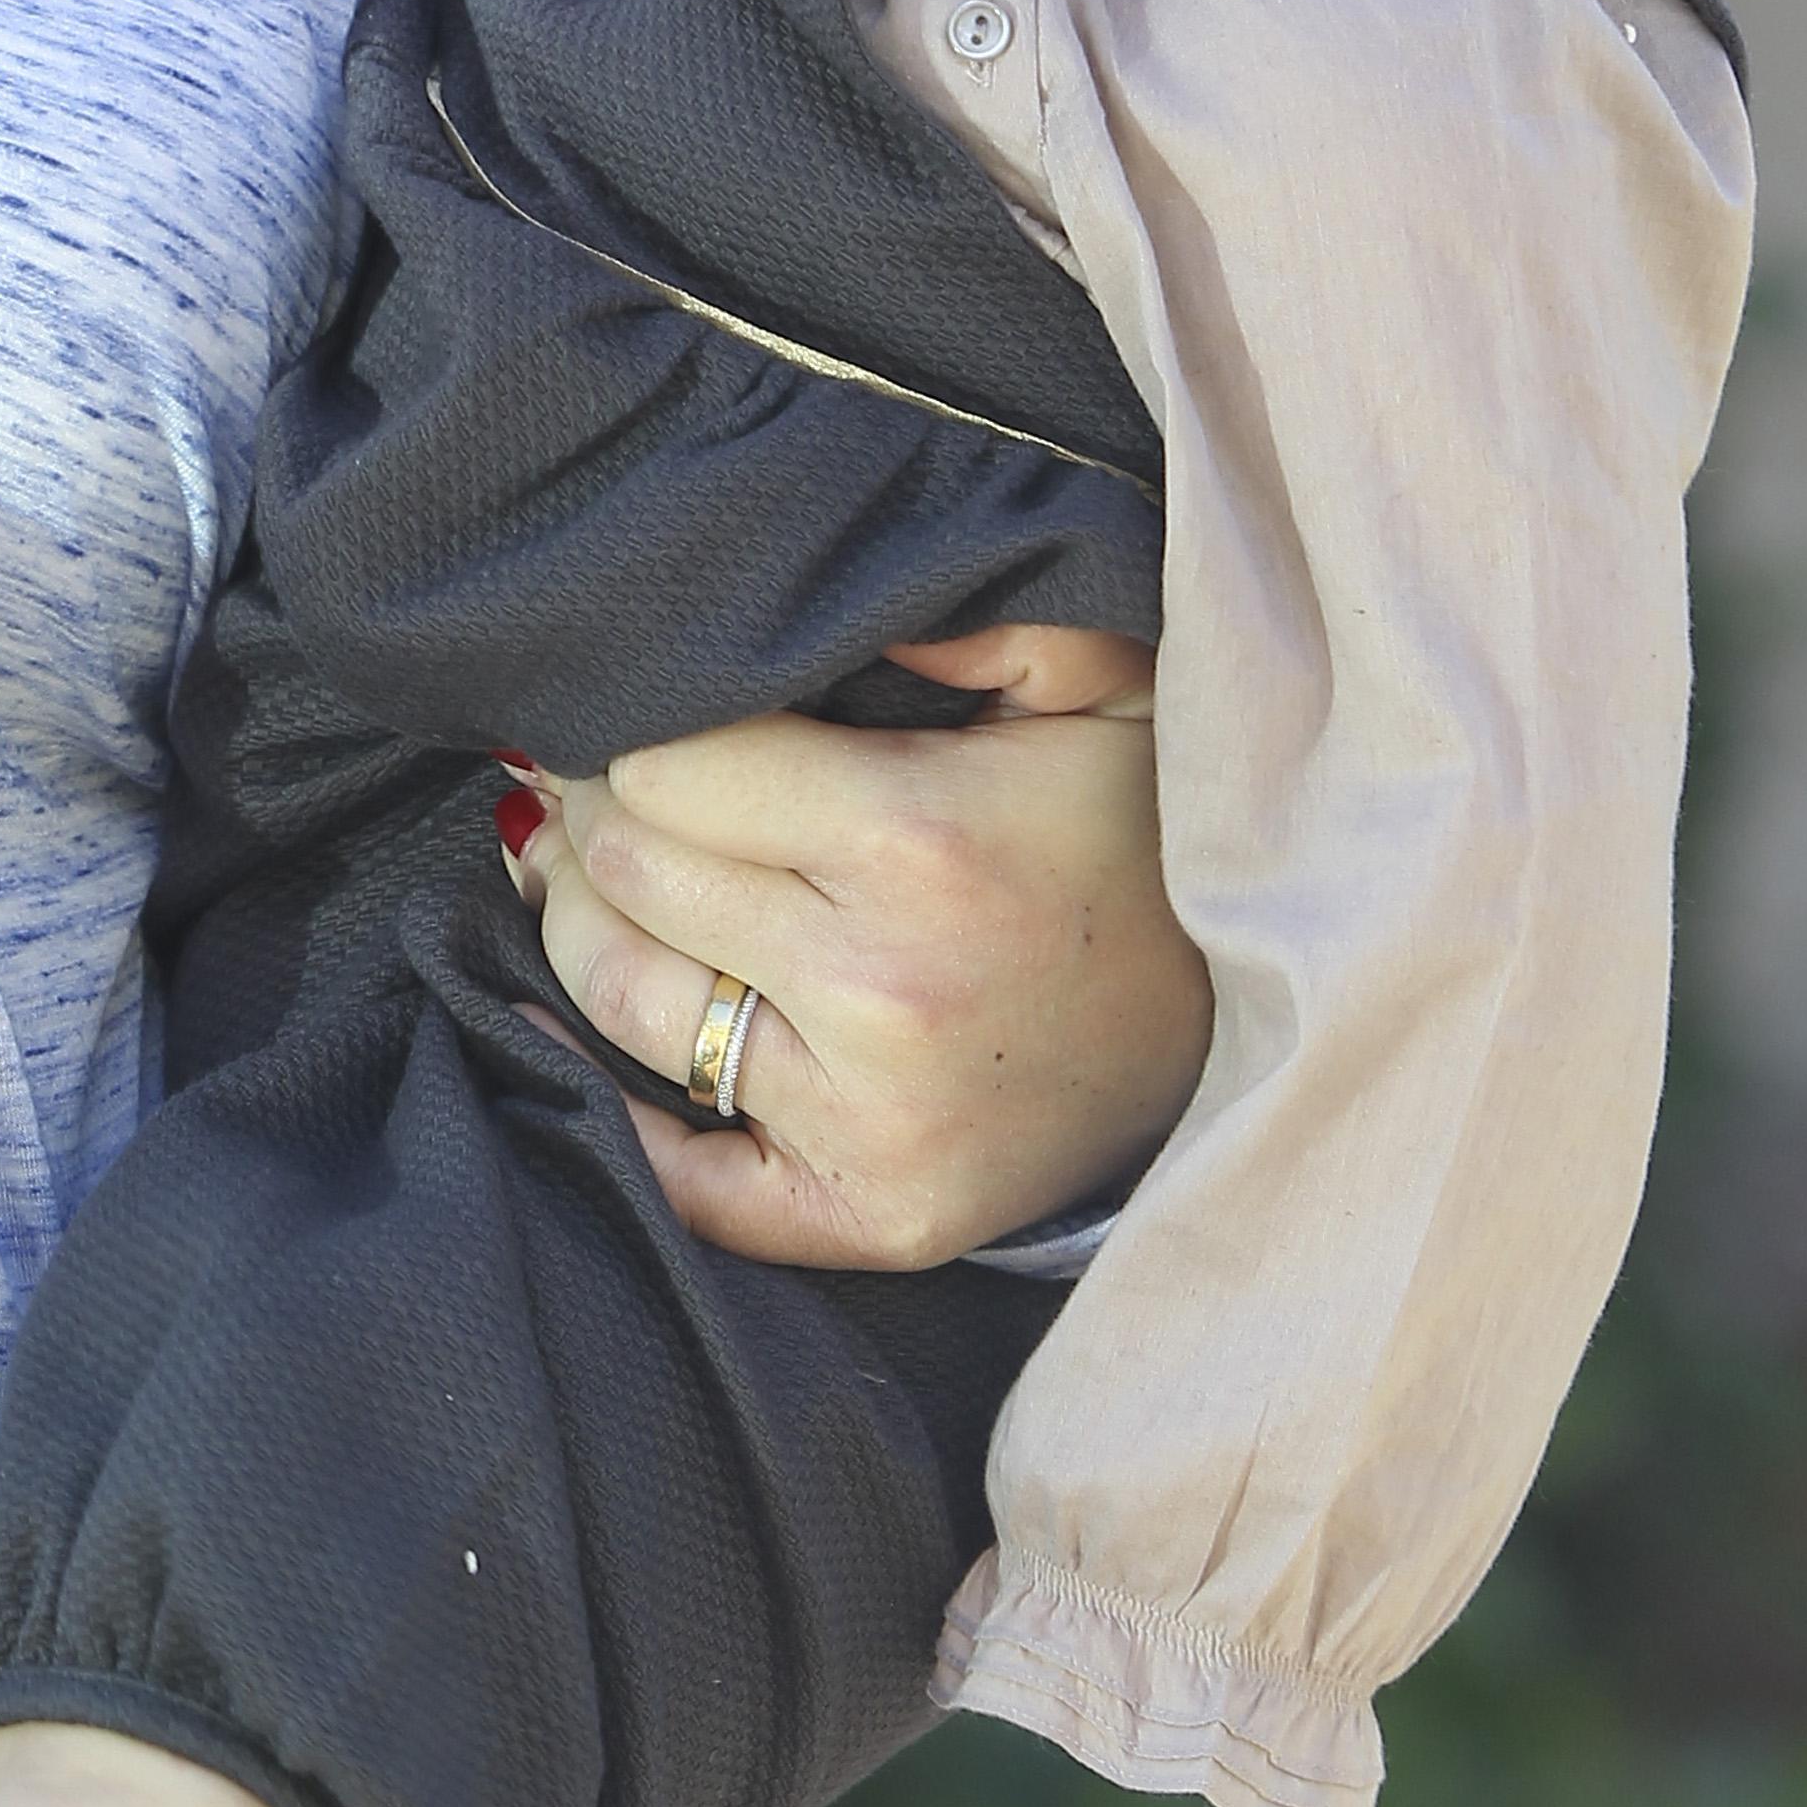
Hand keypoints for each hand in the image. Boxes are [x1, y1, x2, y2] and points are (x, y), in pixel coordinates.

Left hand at [504, 630, 1212, 1272]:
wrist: (1255, 1023)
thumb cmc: (1150, 834)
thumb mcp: (1101, 679)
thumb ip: (973, 611)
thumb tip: (805, 593)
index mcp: (919, 838)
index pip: (669, 769)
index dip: (632, 732)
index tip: (638, 718)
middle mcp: (880, 986)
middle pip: (631, 873)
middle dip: (593, 814)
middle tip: (589, 783)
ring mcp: (869, 1115)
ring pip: (623, 1000)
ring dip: (578, 921)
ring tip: (582, 871)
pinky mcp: (873, 1213)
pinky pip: (679, 1177)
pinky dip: (600, 1102)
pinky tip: (552, 1026)